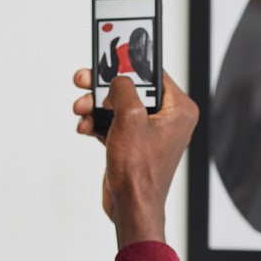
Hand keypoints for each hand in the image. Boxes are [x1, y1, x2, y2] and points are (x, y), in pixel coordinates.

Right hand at [72, 69, 198, 247]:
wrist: (131, 209)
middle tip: (85, 78)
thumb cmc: (140, 173)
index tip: (112, 52)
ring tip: (81, 108)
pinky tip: (85, 127)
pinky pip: (113, 123)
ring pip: (118, 106)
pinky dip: (97, 123)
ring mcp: (150, 133)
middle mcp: (168, 119)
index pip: (154, 73)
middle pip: (132, 89)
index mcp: (179, 110)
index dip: (130, 63)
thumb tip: (118, 79)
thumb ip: (124, 89)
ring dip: (95, 105)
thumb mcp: (130, 119)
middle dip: (104, 87)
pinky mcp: (133, 144)